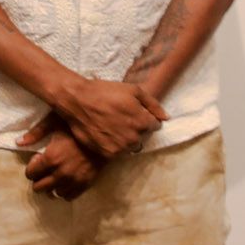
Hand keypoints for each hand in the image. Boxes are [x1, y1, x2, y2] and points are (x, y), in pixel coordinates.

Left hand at [25, 129, 102, 199]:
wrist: (104, 135)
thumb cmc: (78, 127)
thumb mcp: (55, 122)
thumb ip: (36, 133)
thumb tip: (19, 142)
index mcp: (51, 158)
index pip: (30, 174)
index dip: (32, 167)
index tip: (38, 159)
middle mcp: (60, 173)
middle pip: (39, 187)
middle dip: (38, 178)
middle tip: (45, 169)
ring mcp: (73, 181)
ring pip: (53, 193)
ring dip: (52, 185)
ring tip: (56, 174)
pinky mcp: (85, 184)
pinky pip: (68, 197)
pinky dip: (64, 191)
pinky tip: (66, 181)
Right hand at [52, 76, 167, 159]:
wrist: (78, 101)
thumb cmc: (105, 92)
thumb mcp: (133, 90)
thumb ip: (153, 104)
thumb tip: (166, 117)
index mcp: (143, 122)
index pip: (154, 126)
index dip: (145, 117)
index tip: (134, 112)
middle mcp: (134, 138)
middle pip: (143, 137)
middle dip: (136, 128)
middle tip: (122, 118)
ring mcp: (120, 148)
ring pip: (131, 146)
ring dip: (126, 138)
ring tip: (113, 126)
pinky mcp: (108, 154)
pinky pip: (118, 152)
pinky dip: (114, 144)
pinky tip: (106, 132)